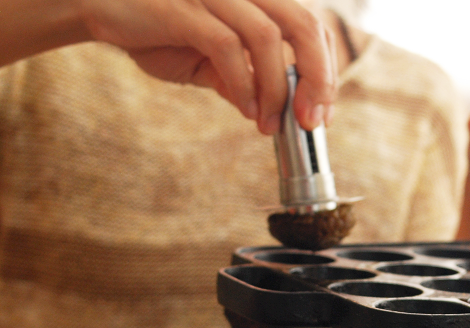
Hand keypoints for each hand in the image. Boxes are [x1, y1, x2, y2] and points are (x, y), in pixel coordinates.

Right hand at [79, 0, 336, 133]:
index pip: (311, 26)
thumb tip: (271, 111)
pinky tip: (246, 111)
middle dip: (317, 80)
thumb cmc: (154, 28)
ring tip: (269, 124)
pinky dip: (243, 84)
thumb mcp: (206, 60)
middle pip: (304, 25)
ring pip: (269, 38)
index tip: (320, 111)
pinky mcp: (182, 6)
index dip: (326, 70)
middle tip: (309, 122)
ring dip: (276, 90)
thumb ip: (240, 79)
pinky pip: (227, 47)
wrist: (94, 4)